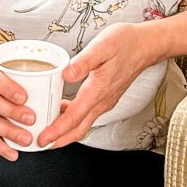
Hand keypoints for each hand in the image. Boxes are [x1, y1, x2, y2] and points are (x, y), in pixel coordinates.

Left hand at [37, 22, 164, 149]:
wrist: (146, 45)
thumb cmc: (125, 43)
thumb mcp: (102, 46)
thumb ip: (83, 62)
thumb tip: (66, 74)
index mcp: (99, 89)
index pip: (75, 116)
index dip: (57, 130)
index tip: (43, 138)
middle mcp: (103, 100)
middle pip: (79, 128)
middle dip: (59, 139)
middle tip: (40, 143)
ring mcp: (106, 100)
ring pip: (84, 123)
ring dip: (66, 132)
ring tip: (47, 132)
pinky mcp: (106, 97)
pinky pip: (88, 115)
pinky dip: (74, 120)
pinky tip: (62, 113)